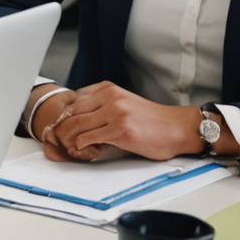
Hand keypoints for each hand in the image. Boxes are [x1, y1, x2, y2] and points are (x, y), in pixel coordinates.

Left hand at [48, 82, 207, 160]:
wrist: (177, 128)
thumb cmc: (150, 120)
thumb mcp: (122, 103)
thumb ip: (99, 106)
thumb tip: (72, 119)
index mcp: (106, 89)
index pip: (70, 100)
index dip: (63, 116)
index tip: (63, 128)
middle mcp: (109, 97)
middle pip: (69, 112)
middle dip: (62, 129)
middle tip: (64, 141)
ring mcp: (115, 112)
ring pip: (74, 125)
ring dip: (69, 140)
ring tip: (74, 147)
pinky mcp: (120, 130)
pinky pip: (87, 139)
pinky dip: (81, 147)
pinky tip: (87, 151)